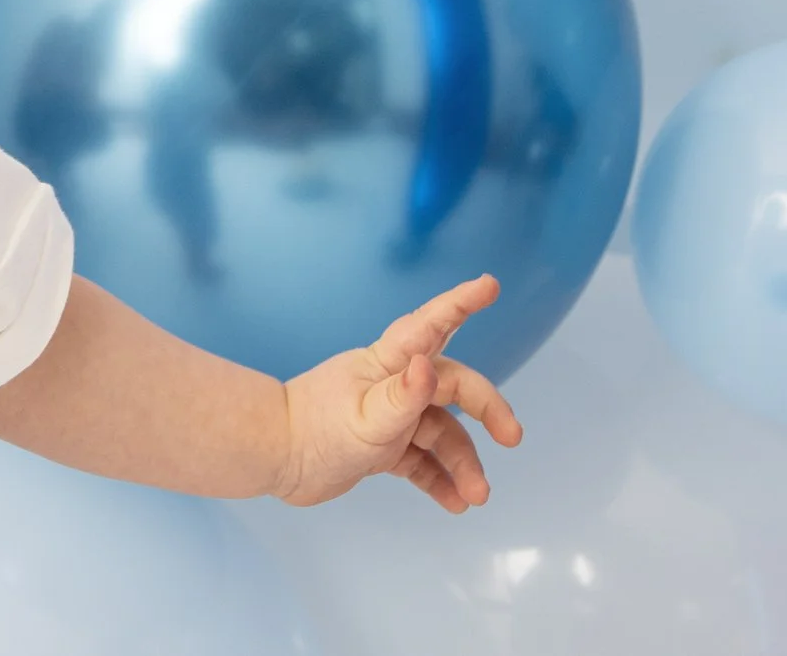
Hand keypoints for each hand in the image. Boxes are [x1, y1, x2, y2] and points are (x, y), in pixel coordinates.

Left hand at [273, 274, 524, 512]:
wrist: (272, 457)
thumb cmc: (315, 430)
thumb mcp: (365, 419)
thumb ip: (401, 397)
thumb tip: (430, 366)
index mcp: (388, 364)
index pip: (430, 327)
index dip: (460, 304)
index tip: (489, 284)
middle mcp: (394, 384)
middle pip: (453, 386)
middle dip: (487, 409)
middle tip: (513, 437)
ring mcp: (389, 416)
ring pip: (441, 433)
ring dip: (463, 462)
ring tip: (476, 496)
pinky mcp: (381, 447)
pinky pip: (421, 461)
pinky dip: (440, 480)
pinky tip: (455, 503)